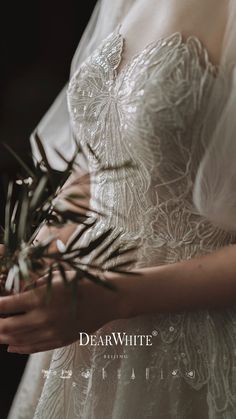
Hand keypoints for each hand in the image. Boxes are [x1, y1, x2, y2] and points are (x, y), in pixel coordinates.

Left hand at [0, 271, 125, 353]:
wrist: (108, 299)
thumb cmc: (83, 282)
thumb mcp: (56, 276)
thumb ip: (34, 284)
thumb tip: (16, 293)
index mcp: (40, 298)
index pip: (5, 306)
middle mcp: (42, 318)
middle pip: (7, 327)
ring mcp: (51, 332)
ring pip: (18, 340)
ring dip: (4, 337)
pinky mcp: (59, 341)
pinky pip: (34, 348)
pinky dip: (19, 348)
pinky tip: (12, 346)